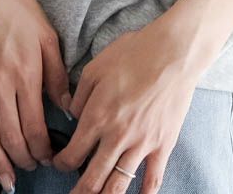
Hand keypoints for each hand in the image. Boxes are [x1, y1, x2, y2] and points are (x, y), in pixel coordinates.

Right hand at [0, 0, 70, 192]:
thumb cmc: (15, 6)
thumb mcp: (46, 34)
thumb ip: (57, 73)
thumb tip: (67, 104)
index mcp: (25, 74)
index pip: (35, 127)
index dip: (43, 149)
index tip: (49, 158)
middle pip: (10, 137)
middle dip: (23, 160)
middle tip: (30, 168)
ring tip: (6, 177)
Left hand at [50, 20, 198, 193]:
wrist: (173, 52)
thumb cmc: (134, 54)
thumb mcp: (95, 67)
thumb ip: (79, 96)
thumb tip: (72, 114)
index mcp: (97, 116)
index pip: (72, 154)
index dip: (61, 163)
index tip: (59, 163)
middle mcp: (117, 136)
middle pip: (92, 179)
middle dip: (78, 192)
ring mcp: (141, 144)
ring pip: (118, 186)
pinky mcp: (163, 145)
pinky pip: (152, 180)